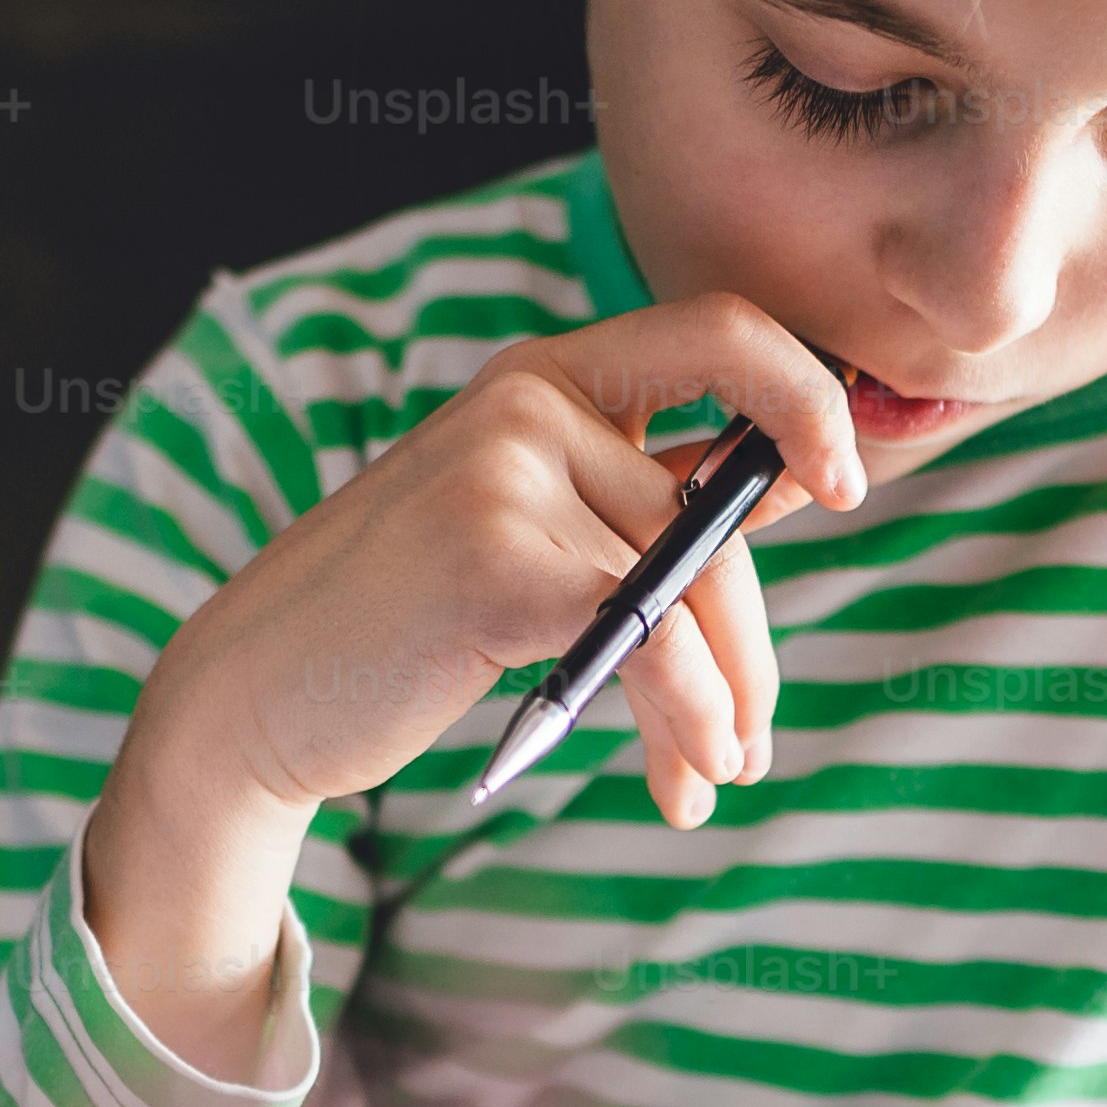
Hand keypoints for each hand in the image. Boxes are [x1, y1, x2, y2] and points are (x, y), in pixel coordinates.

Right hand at [81, 298, 863, 1073]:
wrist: (258, 694)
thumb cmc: (401, 625)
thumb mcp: (526, 533)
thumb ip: (637, 503)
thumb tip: (801, 486)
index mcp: (545, 376)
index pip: (723, 331)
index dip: (810, 396)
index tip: (849, 485)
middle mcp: (528, 398)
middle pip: (715, 516)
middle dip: (751, 644)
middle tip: (752, 742)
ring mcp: (506, 469)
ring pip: (689, 589)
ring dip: (721, 703)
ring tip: (714, 775)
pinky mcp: (494, 557)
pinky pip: (650, 638)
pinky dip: (686, 714)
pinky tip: (682, 774)